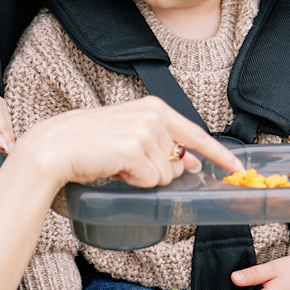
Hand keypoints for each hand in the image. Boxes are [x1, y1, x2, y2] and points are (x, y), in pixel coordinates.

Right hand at [15, 97, 239, 194]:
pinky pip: (151, 181)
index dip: (218, 153)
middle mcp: (153, 114)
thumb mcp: (129, 137)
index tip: (236, 166)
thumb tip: (190, 164)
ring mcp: (145, 131)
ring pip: (165, 175)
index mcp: (153, 107)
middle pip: (178, 162)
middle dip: (158, 171)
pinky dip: (134, 183)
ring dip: (143, 178)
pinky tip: (113, 169)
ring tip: (115, 164)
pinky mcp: (134, 149)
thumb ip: (161, 145)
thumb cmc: (87, 144)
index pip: (195, 133)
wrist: (54, 148)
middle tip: (126, 163)